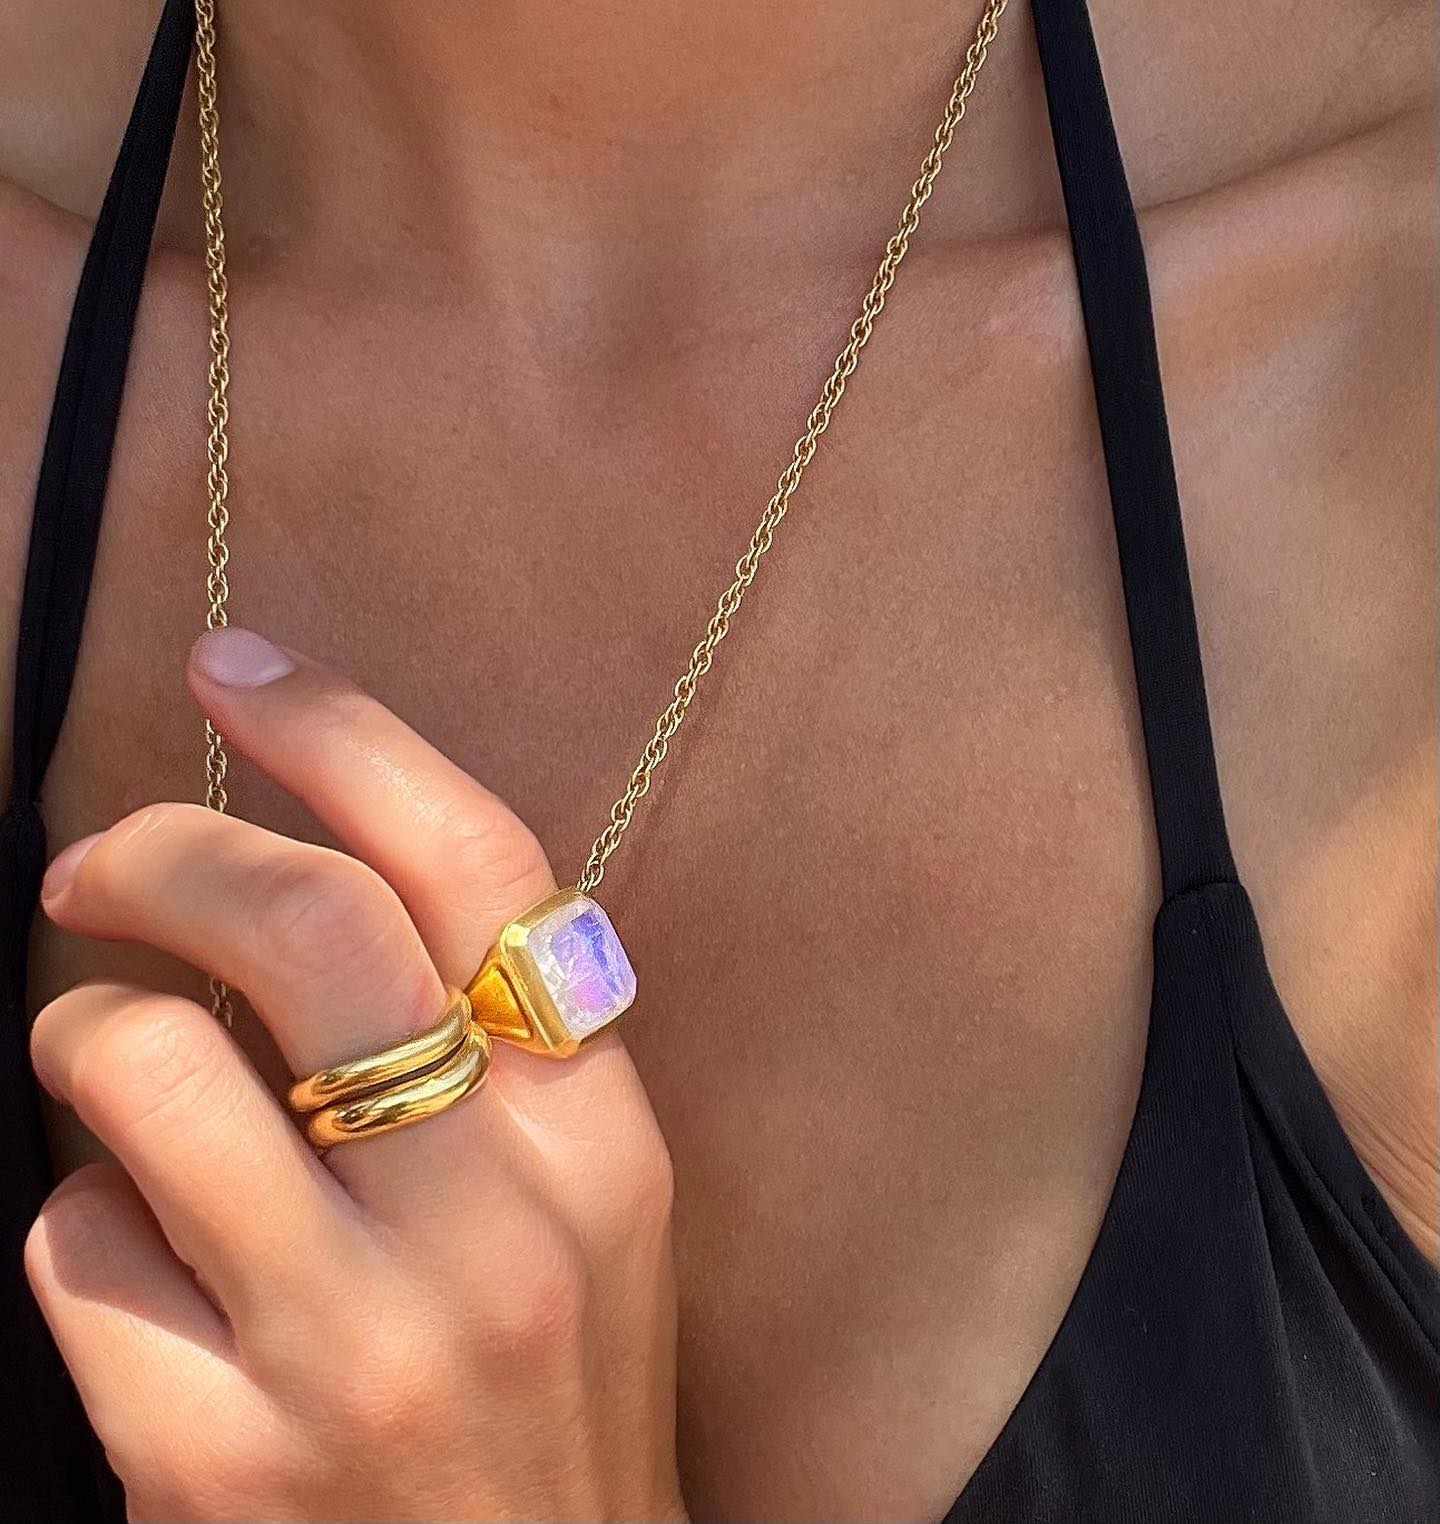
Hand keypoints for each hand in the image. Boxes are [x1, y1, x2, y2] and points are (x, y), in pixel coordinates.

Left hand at [24, 628, 684, 1522]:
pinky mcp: (219, 1461)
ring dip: (96, 1047)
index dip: (348, 737)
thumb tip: (296, 889)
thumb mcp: (577, 1216)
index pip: (480, 867)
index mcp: (602, 1142)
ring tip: (123, 1098)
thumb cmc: (542, 1403)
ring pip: (143, 1065)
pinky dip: (85, 1234)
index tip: (241, 668)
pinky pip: (75, 1247)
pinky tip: (148, 1291)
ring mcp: (362, 1344)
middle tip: (96, 860)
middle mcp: (502, 1225)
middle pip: (305, 924)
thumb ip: (486, 1057)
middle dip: (163, 849)